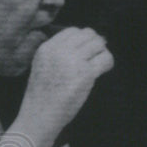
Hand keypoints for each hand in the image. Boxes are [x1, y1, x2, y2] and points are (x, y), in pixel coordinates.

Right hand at [9, 27, 113, 146]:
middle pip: (88, 35)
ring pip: (98, 44)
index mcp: (47, 48)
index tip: (84, 51)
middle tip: (93, 58)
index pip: (72, 31)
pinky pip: (105, 59)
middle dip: (94, 45)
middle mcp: (59, 51)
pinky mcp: (85, 74)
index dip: (82, 39)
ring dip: (101, 53)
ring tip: (97, 65)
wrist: (39, 116)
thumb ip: (58, 52)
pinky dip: (107, 63)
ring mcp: (73, 62)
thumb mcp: (41, 65)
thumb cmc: (42, 95)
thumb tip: (89, 40)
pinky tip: (101, 71)